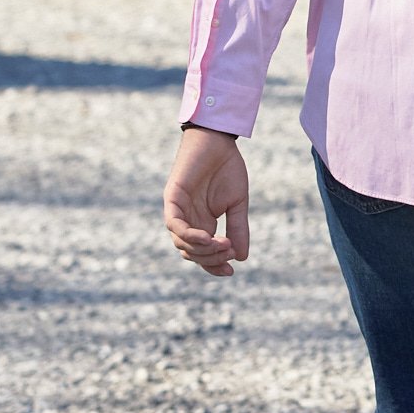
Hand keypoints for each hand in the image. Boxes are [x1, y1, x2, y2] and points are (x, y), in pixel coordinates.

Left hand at [164, 126, 250, 273]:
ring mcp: (177, 211)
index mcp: (202, 223)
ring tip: (222, 244)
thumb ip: (238, 228)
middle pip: (191, 253)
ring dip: (202, 249)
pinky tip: (208, 237)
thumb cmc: (227, 168)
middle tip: (229, 251)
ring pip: (181, 243)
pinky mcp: (172, 199)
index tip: (231, 271)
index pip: (202, 254)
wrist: (218, 141)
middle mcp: (187, 220)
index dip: (214, 266)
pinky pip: (175, 225)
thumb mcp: (237, 203)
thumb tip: (241, 256)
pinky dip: (189, 236)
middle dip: (211, 258)